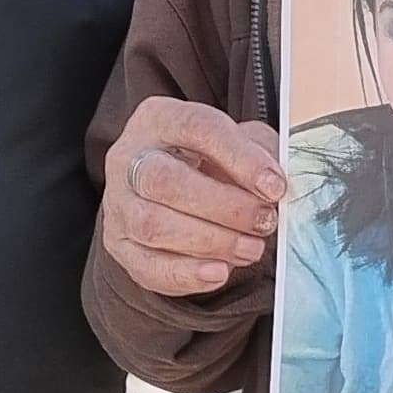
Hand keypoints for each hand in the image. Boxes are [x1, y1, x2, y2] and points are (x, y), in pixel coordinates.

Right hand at [100, 99, 286, 296]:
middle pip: (164, 181)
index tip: (275, 186)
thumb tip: (274, 186)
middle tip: (264, 221)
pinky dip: (186, 274)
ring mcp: (117, 203)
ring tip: (251, 247)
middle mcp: (128, 157)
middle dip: (224, 207)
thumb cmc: (214, 161)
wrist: (180, 187)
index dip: (239, 158)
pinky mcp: (119, 244)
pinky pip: (146, 266)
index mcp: (159, 119)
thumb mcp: (241, 141)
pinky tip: (220, 271)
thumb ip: (260, 154)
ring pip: (152, 226)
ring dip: (211, 242)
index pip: (196, 128)